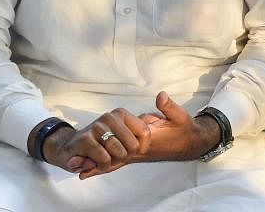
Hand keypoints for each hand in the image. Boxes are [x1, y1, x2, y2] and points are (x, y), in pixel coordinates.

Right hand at [42, 108, 150, 179]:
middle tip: (113, 154)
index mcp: (121, 114)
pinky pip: (105, 159)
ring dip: (112, 161)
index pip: (145, 132)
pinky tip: (94, 161)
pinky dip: (101, 166)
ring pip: (119, 152)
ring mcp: (97, 126)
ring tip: (102, 156)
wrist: (70, 147)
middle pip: (133, 145)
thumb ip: (137, 132)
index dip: (141, 147)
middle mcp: (110, 117)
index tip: (131, 150)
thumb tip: (157, 119)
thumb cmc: (100, 143)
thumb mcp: (120, 135)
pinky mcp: (86, 139)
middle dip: (124, 156)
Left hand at [77, 92, 221, 179]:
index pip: (124, 147)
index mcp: (147, 141)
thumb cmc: (184, 129)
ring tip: (78, 169)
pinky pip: (119, 159)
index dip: (108, 149)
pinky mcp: (137, 151)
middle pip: (114, 158)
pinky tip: (92, 168)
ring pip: (115, 160)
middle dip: (96, 160)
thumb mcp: (179, 116)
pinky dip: (106, 163)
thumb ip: (169, 107)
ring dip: (98, 164)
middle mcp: (139, 149)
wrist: (189, 142)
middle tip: (75, 164)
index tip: (91, 155)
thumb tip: (161, 96)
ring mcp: (138, 152)